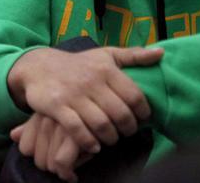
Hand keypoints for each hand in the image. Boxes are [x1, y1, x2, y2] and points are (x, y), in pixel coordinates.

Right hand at [6, 46, 162, 152]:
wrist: (38, 66)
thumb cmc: (78, 64)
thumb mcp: (104, 55)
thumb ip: (133, 55)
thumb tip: (161, 53)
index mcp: (106, 69)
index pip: (135, 97)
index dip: (142, 113)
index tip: (139, 119)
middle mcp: (91, 81)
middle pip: (121, 115)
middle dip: (127, 130)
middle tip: (125, 132)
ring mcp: (73, 95)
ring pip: (102, 125)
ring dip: (110, 139)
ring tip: (110, 139)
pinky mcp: (57, 106)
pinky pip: (78, 130)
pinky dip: (89, 142)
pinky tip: (93, 145)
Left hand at [10, 114, 91, 181]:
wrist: (106, 93)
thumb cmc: (80, 109)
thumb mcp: (54, 114)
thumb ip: (33, 126)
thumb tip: (13, 136)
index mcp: (41, 114)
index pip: (25, 147)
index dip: (37, 158)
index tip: (52, 160)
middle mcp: (48, 118)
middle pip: (36, 158)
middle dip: (49, 168)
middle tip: (63, 168)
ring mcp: (61, 126)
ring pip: (48, 163)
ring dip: (60, 171)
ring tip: (71, 168)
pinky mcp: (76, 134)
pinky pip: (62, 163)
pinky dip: (68, 173)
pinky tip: (75, 174)